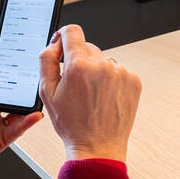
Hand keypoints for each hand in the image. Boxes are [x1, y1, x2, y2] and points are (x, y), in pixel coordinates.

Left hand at [0, 64, 43, 168]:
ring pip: (17, 116)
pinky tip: (34, 116)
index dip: (7, 83)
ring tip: (35, 99)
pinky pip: (17, 131)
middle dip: (21, 94)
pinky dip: (27, 123)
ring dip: (28, 109)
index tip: (17, 73)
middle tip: (30, 85)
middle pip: (10, 102)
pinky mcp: (1, 140)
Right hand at [39, 25, 141, 162]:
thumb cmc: (72, 124)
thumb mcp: (47, 93)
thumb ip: (46, 61)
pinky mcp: (133, 81)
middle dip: (79, 60)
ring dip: (95, 70)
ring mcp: (121, 73)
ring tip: (91, 95)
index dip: (64, 36)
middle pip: (87, 47)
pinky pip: (117, 70)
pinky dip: (110, 80)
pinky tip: (104, 97)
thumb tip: (54, 43)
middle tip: (75, 84)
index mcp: (79, 66)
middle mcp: (102, 66)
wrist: (98, 147)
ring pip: (102, 60)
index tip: (62, 44)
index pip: (72, 32)